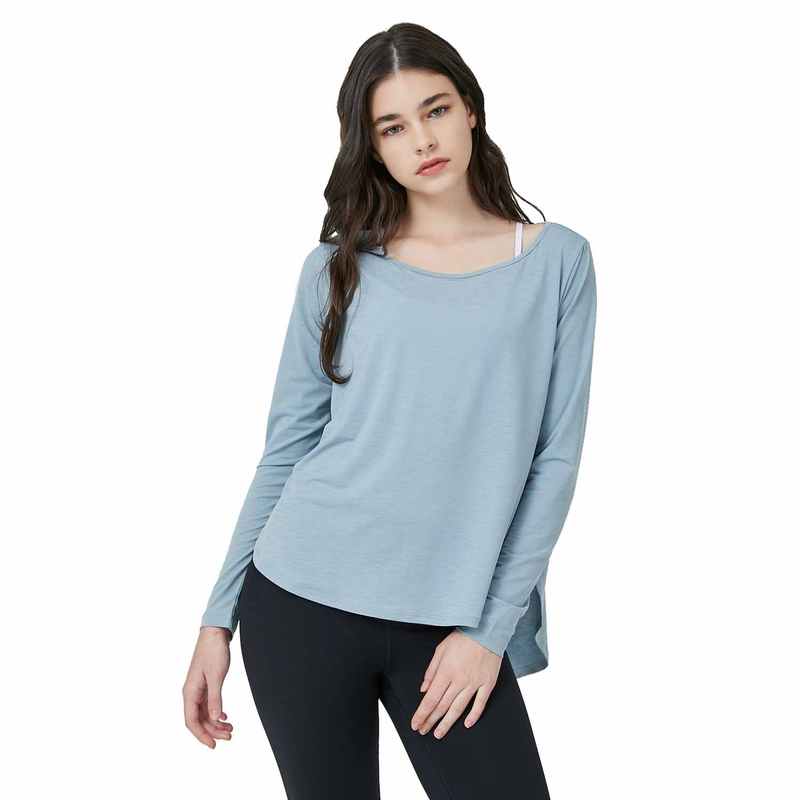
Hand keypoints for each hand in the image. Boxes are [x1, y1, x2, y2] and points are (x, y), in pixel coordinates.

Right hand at [182, 626, 234, 747]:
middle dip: (213, 731)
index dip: (201, 735)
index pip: (191, 721)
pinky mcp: (205, 684)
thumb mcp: (216, 676)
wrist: (215, 633)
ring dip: (216, 723)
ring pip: (204, 713)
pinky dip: (217, 712)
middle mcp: (191, 693)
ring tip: (231, 728)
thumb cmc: (214, 652)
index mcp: (190, 692)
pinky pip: (208, 704)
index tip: (213, 745)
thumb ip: (215, 699)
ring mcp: (198, 689)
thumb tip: (215, 719)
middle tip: (230, 736)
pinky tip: (226, 717)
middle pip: (199, 720)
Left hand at [410, 630, 501, 739]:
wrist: (486, 630)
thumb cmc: (462, 638)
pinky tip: (466, 724)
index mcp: (446, 672)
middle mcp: (459, 680)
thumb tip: (423, 689)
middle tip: (423, 731)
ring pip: (459, 708)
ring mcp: (475, 683)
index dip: (422, 714)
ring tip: (438, 734)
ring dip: (447, 723)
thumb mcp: (441, 650)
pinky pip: (480, 703)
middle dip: (430, 721)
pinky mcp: (488, 683)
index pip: (430, 699)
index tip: (415, 724)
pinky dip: (473, 715)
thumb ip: (431, 671)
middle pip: (442, 706)